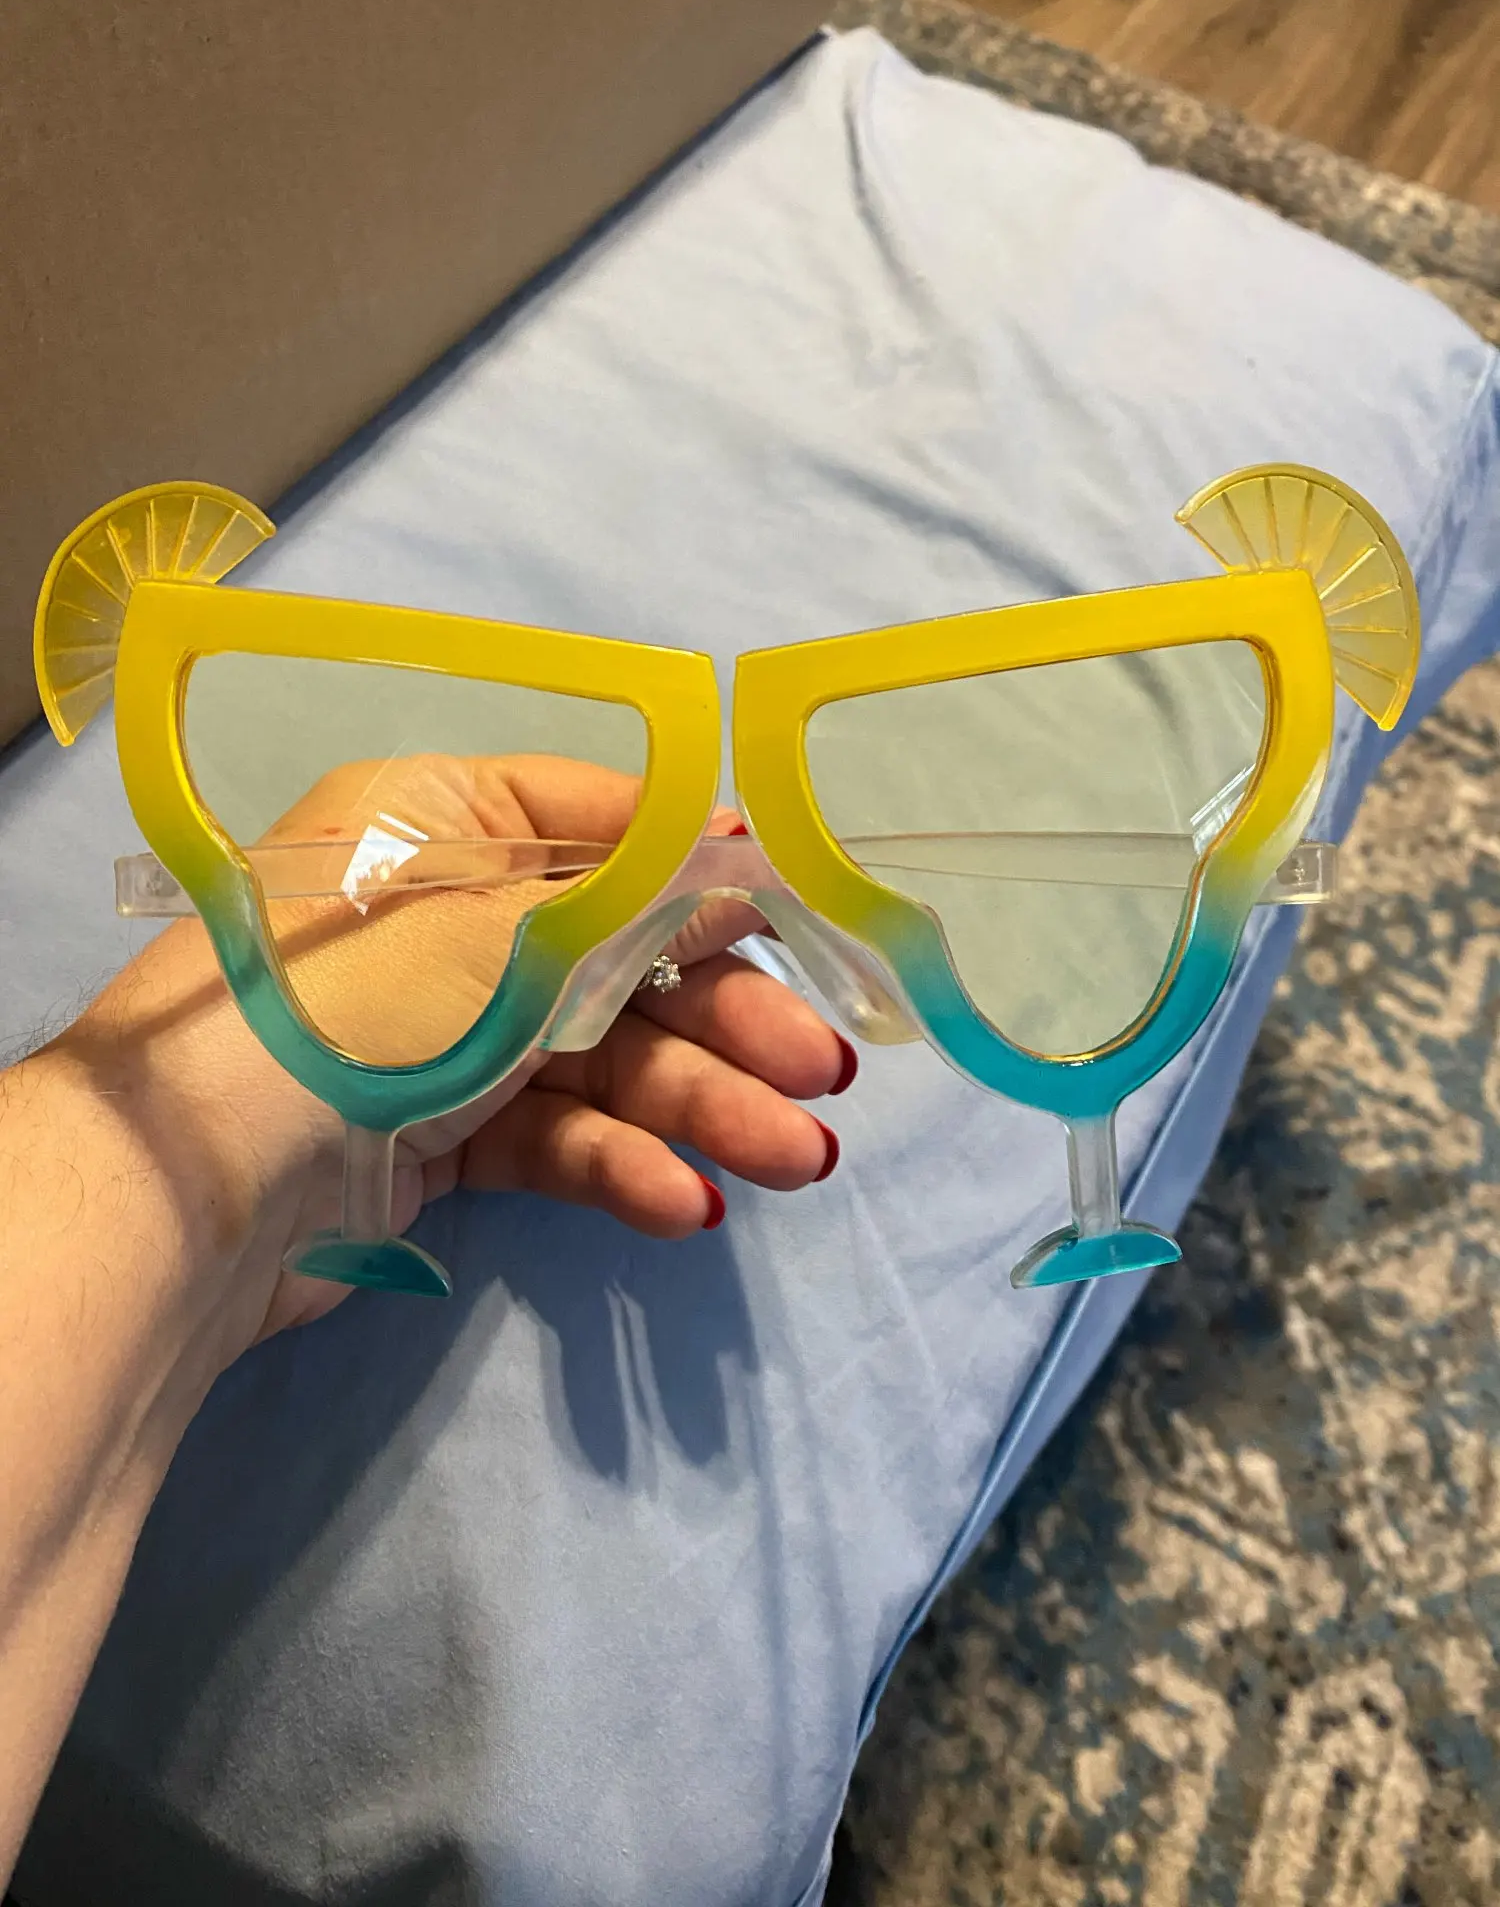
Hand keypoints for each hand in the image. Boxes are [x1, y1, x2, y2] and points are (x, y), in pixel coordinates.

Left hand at [39, 752, 851, 1369]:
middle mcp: (446, 915)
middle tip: (823, 1076)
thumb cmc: (354, 1006)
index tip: (806, 912)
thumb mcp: (502, 932)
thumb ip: (636, 906)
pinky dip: (620, 1166)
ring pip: (602, 1058)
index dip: (708, 869)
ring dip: (701, 1107)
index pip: (604, 822)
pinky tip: (683, 1205)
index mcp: (440, 819)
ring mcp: (444, 1029)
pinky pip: (554, 1136)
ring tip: (795, 1160)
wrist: (191, 1192)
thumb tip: (752, 860)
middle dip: (725, 1018)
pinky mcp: (441, 1136)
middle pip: (620, 954)